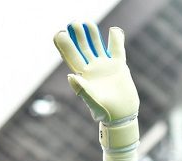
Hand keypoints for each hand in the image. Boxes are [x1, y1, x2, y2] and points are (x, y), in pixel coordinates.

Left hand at [54, 22, 139, 160]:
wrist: (122, 116)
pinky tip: (114, 30)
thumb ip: (81, 89)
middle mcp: (92, 69)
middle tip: (73, 23)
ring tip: (87, 23)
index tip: (60, 34)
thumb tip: (70, 75)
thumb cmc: (104, 113)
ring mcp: (105, 67)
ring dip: (92, 34)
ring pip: (97, 46)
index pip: (71, 57)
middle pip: (82, 48)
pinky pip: (116, 50)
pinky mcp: (118, 67)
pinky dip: (116, 40)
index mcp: (83, 76)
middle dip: (77, 36)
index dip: (65, 46)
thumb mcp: (92, 102)